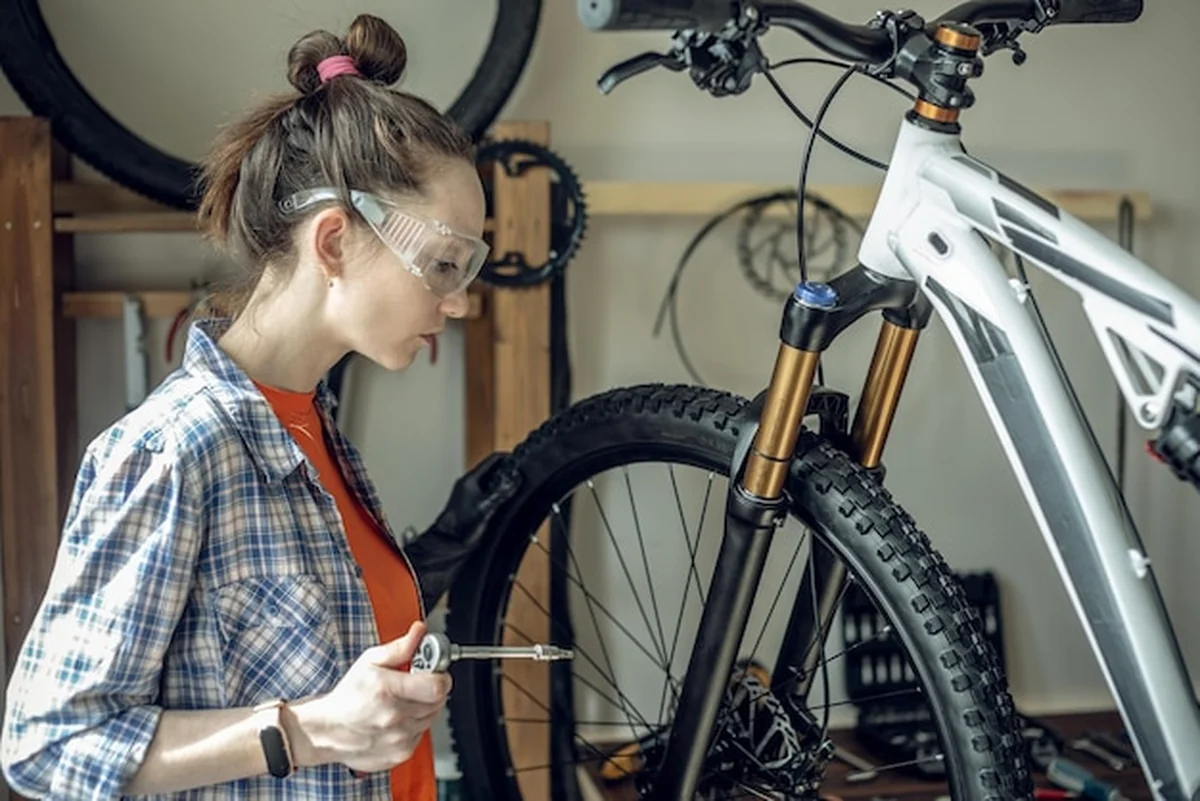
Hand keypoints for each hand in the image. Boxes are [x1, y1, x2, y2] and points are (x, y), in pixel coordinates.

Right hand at [294, 621, 449, 772]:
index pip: (437, 686)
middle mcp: (394, 717)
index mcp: (387, 691)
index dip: (441, 676)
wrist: (327, 730)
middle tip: (416, 684)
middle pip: (438, 702)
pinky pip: (421, 735)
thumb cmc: (347, 696)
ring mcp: (398, 739)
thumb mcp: (369, 661)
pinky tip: (398, 719)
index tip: (435, 672)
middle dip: (431, 690)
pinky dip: (414, 726)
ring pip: (431, 718)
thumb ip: (400, 647)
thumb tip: (419, 633)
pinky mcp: (400, 753)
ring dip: (423, 708)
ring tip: (403, 701)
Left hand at [403, 452, 521, 608]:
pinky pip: (486, 493)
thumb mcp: (486, 506)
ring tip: (513, 488)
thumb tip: (514, 481)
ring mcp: (468, 494)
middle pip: (491, 470)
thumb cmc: (460, 525)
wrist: (449, 542)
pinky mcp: (470, 505)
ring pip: (489, 482)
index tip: (518, 461)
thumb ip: (501, 492)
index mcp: (470, 480)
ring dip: (501, 483)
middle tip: (519, 475)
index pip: (492, 460)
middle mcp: (468, 485)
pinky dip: (496, 494)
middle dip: (506, 471)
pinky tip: (503, 502)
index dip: (507, 458)